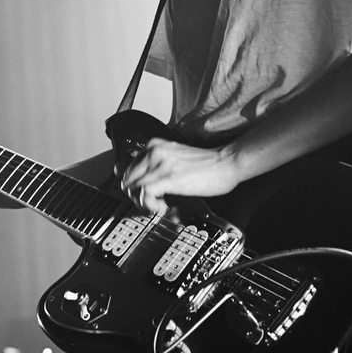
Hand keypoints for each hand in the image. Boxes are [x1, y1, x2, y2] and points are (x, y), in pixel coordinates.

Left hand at [120, 138, 238, 213]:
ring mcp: (161, 163)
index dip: (131, 186)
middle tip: (149, 204)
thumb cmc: (206, 164)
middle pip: (125, 178)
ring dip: (141, 203)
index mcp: (154, 146)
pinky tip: (162, 207)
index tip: (141, 195)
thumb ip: (156, 166)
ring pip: (132, 187)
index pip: (125, 168)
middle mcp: (154, 151)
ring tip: (156, 206)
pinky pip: (144, 194)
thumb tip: (138, 182)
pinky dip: (150, 205)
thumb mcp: (174, 159)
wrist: (226, 162)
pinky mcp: (169, 177)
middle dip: (133, 196)